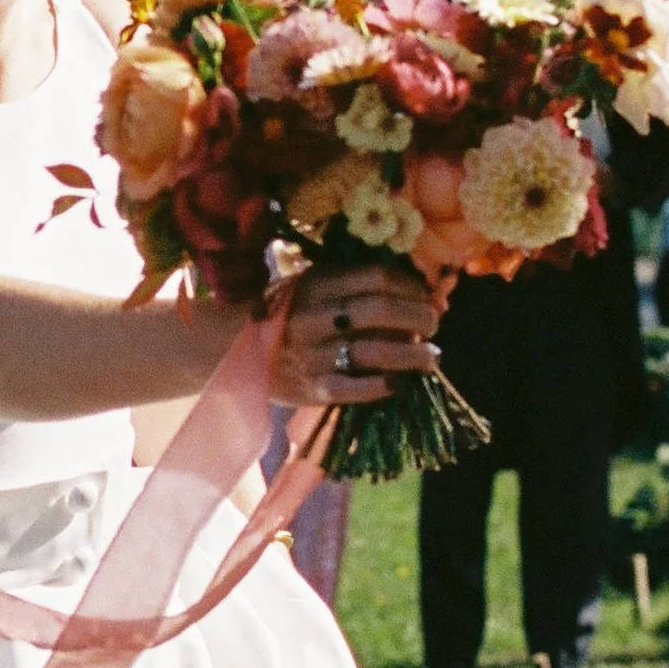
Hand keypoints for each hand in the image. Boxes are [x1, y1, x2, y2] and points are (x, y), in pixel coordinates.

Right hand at [267, 265, 442, 411]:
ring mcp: (313, 355)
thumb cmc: (286, 314)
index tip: (423, 295)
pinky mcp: (314, 389)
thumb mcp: (311, 286)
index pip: (376, 278)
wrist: (234, 352)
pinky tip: (399, 381)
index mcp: (315, 284)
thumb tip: (421, 293)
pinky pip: (361, 388)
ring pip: (377, 352)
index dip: (410, 286)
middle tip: (433, 323)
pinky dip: (387, 385)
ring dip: (414, 355)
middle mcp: (314, 317)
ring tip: (430, 357)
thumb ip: (356, 286)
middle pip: (382, 311)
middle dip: (420, 317)